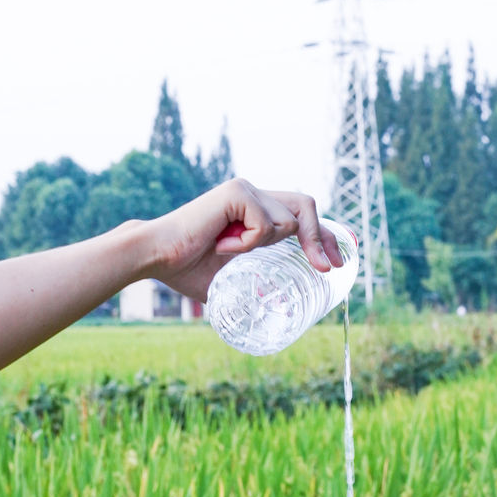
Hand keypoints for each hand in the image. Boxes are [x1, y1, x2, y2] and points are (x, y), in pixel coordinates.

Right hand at [147, 178, 343, 302]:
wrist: (156, 257)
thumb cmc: (185, 269)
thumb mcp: (233, 279)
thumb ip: (255, 282)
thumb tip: (277, 306)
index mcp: (253, 211)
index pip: (301, 215)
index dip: (326, 234)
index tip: (340, 259)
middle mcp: (252, 194)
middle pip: (307, 206)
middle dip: (324, 237)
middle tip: (329, 268)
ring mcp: (245, 190)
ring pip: (287, 222)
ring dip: (264, 245)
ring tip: (228, 252)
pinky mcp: (237, 192)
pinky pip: (265, 225)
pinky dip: (248, 243)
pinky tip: (221, 244)